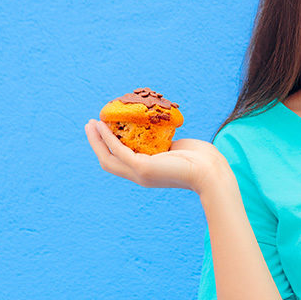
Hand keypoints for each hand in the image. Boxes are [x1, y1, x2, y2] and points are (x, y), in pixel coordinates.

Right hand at [84, 119, 228, 195]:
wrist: (210, 171)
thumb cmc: (200, 159)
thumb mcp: (176, 148)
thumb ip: (163, 143)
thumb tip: (158, 131)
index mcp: (146, 172)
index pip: (120, 162)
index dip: (108, 148)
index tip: (102, 131)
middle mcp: (140, 176)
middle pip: (107, 161)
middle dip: (96, 143)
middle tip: (90, 125)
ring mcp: (140, 173)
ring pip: (108, 158)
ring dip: (97, 140)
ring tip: (91, 123)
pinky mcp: (142, 167)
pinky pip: (119, 151)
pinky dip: (109, 138)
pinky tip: (104, 126)